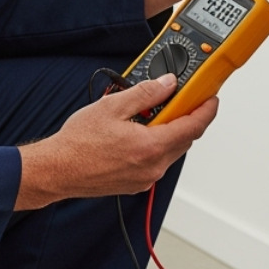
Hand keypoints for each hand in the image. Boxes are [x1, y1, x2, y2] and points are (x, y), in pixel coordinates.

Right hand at [14, 74, 217, 209]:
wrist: (57, 170)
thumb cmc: (78, 143)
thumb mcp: (113, 106)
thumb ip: (145, 93)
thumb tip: (167, 84)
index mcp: (151, 147)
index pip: (193, 126)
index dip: (207, 110)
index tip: (211, 98)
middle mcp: (153, 166)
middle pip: (185, 140)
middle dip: (187, 118)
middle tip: (179, 100)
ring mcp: (145, 178)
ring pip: (171, 151)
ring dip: (169, 133)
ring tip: (150, 115)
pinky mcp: (136, 184)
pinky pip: (156, 162)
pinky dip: (156, 146)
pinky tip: (138, 133)